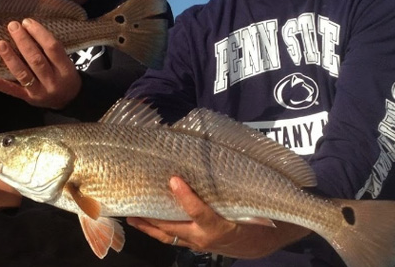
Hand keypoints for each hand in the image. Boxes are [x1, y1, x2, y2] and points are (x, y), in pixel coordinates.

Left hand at [0, 18, 81, 108]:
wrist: (68, 100)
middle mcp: (53, 81)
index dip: (39, 33)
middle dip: (23, 41)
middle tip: (13, 26)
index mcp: (65, 69)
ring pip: (23, 74)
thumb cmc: (65, 75)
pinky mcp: (28, 99)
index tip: (27, 22)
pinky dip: (1, 84)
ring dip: (10, 58)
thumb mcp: (66, 63)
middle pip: (36, 59)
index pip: (52, 48)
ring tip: (0, 43)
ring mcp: (40, 92)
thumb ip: (51, 50)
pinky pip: (14, 91)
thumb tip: (29, 30)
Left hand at [127, 177, 309, 258]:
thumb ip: (233, 184)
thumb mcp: (250, 202)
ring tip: (131, 216)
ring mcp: (198, 242)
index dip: (186, 197)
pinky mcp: (195, 243)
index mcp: (220, 226)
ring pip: (168, 235)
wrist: (263, 243)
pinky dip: (158, 231)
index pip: (199, 212)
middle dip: (152, 217)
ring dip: (149, 227)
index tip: (174, 180)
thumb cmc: (257, 218)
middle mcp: (205, 237)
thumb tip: (217, 153)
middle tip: (135, 202)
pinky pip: (172, 238)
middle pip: (173, 227)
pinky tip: (145, 222)